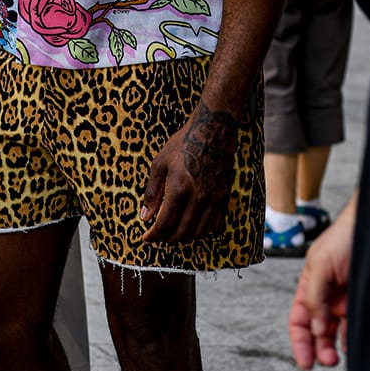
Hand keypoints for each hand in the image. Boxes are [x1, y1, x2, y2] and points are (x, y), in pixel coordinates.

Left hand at [141, 99, 237, 243]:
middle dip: (166, 239)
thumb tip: (145, 216)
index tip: (145, 238)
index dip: (153, 236)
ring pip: (198, 233)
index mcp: (179, 189)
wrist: (214, 131)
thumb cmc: (184, 144)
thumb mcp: (160, 164)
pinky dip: (201, 231)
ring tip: (173, 232)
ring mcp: (213, 199)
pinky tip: (192, 226)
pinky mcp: (224, 198)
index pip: (164, 224)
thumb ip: (152, 192)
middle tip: (157, 236)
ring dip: (183, 237)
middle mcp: (198, 198)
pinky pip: (214, 226)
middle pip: (181, 233)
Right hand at [287, 192, 356, 369]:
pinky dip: (353, 339)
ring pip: (337, 332)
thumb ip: (315, 297)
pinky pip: (357, 326)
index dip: (299, 341)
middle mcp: (327, 297)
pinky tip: (354, 346)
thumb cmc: (344, 238)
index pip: (299, 320)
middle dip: (318, 348)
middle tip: (326, 361)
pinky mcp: (364, 302)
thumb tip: (316, 328)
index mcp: (310, 287)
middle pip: (317, 331)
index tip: (305, 361)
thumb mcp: (321, 265)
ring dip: (335, 347)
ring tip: (338, 357)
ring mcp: (346, 301)